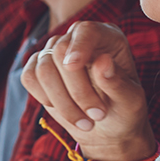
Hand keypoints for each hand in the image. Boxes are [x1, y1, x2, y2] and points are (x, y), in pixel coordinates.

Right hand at [20, 21, 156, 160]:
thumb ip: (118, 82)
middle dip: (76, 90)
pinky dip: (45, 98)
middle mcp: (79, 40)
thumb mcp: (130, 101)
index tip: (73, 66)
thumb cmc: (123, 111)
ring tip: (85, 122)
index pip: (86, 31)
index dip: (79, 46)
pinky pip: (29, 78)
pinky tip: (65, 111)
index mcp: (107, 37)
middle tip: (96, 115)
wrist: (107, 129)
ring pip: (43, 68)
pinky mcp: (37, 69)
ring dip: (62, 101)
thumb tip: (103, 61)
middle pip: (60, 51)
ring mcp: (55, 52)